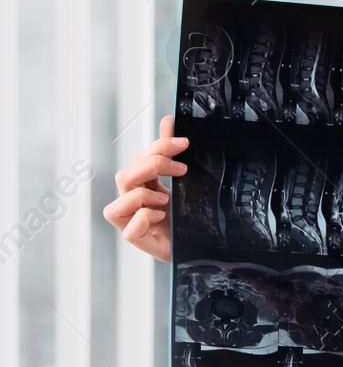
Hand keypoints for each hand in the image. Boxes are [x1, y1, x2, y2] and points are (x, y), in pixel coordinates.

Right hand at [103, 114, 187, 262]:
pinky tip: (162, 216)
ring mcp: (132, 224)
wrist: (202, 245)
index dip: (157, 147)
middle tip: (181, 168)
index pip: (138, 160)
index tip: (183, 142)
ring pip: (115, 207)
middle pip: (124, 177)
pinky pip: (129, 230)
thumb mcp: (185, 181)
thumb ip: (171, 153)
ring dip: (141, 197)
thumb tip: (168, 121)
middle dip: (152, 166)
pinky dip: (144, 219)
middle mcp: (133, 204)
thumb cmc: (187, 214)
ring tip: (166, 198)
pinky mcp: (140, 242)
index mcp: (143, 186)